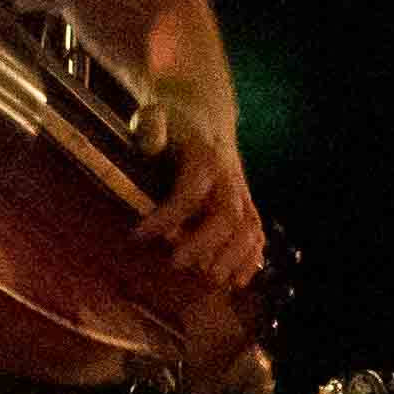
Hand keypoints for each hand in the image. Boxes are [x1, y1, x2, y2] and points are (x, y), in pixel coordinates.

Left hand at [137, 109, 269, 292]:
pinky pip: (256, 233)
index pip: (192, 189)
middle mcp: (228, 176)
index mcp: (206, 156)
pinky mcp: (244, 204)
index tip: (138, 235)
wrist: (206, 112)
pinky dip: (251, 258)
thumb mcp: (158, 114)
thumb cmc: (175, 120)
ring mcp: (240, 192)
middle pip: (227, 214)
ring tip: (212, 279)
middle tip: (176, 264)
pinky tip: (237, 281)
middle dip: (205, 242)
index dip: (169, 215)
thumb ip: (152, 126)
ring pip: (248, 226)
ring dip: (233, 256)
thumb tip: (147, 139)